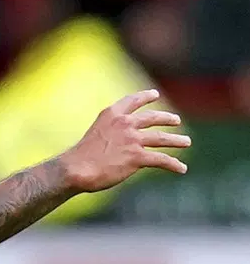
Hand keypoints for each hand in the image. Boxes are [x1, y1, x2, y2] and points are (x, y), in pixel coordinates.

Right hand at [63, 90, 188, 191]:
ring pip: (162, 139)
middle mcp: (125, 124)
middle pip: (152, 118)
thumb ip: (111, 132)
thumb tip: (123, 142)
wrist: (77, 168)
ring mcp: (132, 140)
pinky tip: (182, 169)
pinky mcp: (137, 157)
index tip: (155, 94)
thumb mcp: (96, 133)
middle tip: (176, 120)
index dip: (145, 96)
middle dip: (166, 119)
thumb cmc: (81, 155)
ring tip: (186, 142)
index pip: (133, 101)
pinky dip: (174, 165)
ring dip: (177, 140)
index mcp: (112, 115)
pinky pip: (161, 160)